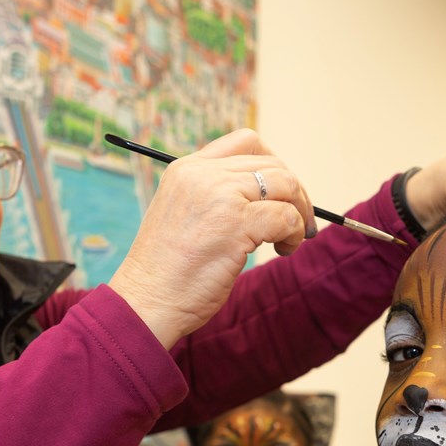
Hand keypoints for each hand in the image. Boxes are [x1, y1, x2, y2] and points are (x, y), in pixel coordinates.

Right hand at [108, 129, 315, 347]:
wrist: (147, 303)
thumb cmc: (167, 273)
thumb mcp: (186, 217)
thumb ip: (216, 198)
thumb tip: (270, 196)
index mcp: (187, 169)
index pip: (246, 142)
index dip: (273, 164)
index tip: (280, 193)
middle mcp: (202, 175)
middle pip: (271, 163)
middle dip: (294, 192)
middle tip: (296, 222)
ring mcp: (219, 196)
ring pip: (285, 184)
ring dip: (298, 212)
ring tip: (289, 239)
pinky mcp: (235, 223)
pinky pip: (286, 216)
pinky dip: (293, 233)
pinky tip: (283, 250)